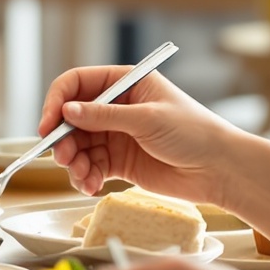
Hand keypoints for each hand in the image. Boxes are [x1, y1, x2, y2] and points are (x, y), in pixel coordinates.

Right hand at [39, 64, 265, 205]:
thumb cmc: (195, 133)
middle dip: (63, 139)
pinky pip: (90, 167)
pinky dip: (85, 177)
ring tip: (81, 177)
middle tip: (63, 158)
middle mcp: (116, 107)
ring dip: (73, 163)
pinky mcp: (120, 162)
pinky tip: (91, 186)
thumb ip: (104, 116)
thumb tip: (67, 111)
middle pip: (72, 119)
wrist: (221, 170)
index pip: (77, 84)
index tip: (48, 125)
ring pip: (78, 146)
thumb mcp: (147, 119)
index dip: (57, 102)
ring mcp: (116, 135)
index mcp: (125, 83)